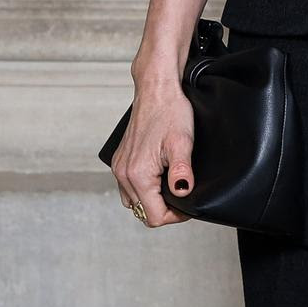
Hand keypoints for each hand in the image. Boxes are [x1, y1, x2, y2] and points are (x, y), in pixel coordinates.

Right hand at [112, 83, 195, 226]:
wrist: (156, 89)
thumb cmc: (170, 111)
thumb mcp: (181, 143)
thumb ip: (182, 171)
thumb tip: (183, 192)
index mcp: (137, 174)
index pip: (154, 217)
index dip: (175, 216)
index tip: (188, 204)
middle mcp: (123, 174)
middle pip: (143, 211)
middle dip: (165, 209)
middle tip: (183, 193)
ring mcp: (119, 167)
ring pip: (135, 202)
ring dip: (153, 201)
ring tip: (171, 186)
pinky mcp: (120, 160)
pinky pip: (129, 187)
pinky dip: (144, 189)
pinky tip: (158, 177)